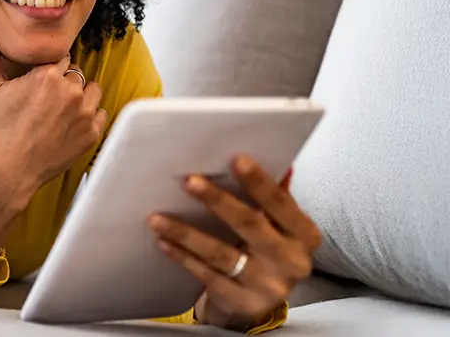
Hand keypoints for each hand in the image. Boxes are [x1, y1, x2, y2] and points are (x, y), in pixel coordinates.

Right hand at [0, 25, 106, 191]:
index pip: (61, 57)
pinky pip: (100, 114)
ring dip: (80, 96)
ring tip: (60, 112)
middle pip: (75, 73)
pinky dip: (89, 117)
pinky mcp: (92, 133)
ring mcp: (84, 113)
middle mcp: (70, 90)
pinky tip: (69, 125)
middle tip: (46, 102)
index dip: (50, 70)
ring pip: (92, 90)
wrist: (9, 169)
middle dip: (64, 83)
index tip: (40, 84)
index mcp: (47, 75)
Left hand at [147, 156, 321, 330]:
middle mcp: (291, 262)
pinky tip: (163, 242)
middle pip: (250, 225)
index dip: (259, 182)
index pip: (281, 204)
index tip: (236, 159)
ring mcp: (267, 286)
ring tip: (157, 217)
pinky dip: (183, 257)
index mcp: (304, 235)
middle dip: (217, 201)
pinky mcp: (241, 302)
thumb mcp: (277, 227)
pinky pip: (207, 275)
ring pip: (221, 254)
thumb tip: (271, 157)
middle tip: (188, 181)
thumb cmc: (265, 251)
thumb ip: (273, 196)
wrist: (257, 304)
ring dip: (186, 233)